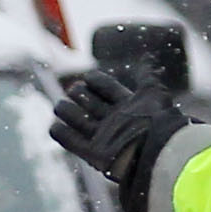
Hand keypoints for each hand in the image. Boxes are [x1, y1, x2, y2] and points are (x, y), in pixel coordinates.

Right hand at [49, 67, 181, 187]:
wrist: (156, 151)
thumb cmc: (156, 121)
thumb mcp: (153, 92)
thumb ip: (146, 75)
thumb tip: (147, 57)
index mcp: (130, 106)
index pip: (108, 89)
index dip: (97, 82)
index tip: (88, 77)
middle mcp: (116, 122)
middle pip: (93, 105)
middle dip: (81, 96)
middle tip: (73, 89)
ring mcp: (105, 138)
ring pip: (81, 123)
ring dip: (69, 114)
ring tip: (59, 106)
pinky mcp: (95, 154)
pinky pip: (75, 143)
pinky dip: (64, 136)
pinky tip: (53, 128)